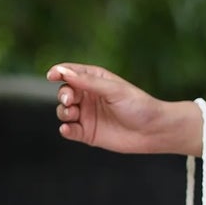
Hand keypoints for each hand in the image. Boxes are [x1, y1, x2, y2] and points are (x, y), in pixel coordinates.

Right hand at [46, 62, 170, 153]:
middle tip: (70, 99)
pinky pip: (70, 130)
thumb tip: (64, 71)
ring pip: (64, 111)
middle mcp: (89, 97)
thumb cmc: (138, 106)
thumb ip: (88, 82)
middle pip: (65, 92)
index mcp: (95, 80)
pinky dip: (66, 129)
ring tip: (72, 114)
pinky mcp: (88, 133)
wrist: (153, 131)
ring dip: (63, 111)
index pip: (71, 73)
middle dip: (63, 94)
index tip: (52, 75)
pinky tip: (68, 128)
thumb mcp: (114, 90)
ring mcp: (87, 115)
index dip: (59, 72)